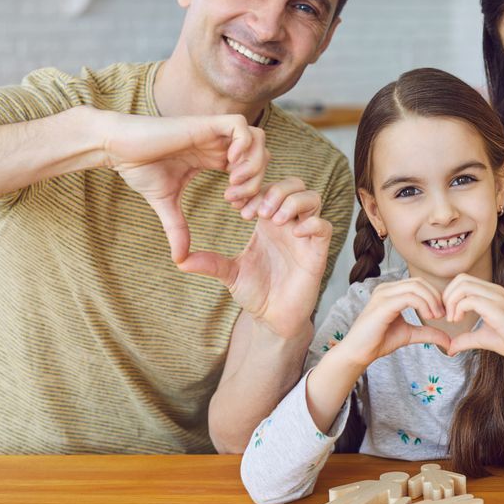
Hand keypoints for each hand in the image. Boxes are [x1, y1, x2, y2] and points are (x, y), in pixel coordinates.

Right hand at [102, 112, 267, 262]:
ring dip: (253, 164)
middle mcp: (219, 144)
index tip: (238, 210)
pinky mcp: (205, 124)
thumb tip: (179, 260)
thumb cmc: (139, 167)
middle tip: (237, 200)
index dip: (254, 191)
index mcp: (215, 158)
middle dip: (258, 181)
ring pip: (258, 139)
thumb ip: (177, 228)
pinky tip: (228, 166)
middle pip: (263, 155)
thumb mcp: (165, 203)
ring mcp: (214, 132)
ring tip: (234, 184)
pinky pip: (241, 127)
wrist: (117, 146)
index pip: (253, 170)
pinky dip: (243, 146)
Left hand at [177, 178, 328, 338]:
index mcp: (268, 223)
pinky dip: (311, 223)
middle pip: (294, 184)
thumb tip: (179, 259)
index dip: (252, 188)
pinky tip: (294, 233)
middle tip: (255, 211)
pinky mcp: (317, 253)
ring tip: (273, 219)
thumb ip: (209, 263)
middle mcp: (289, 225)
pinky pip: (324, 226)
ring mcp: (305, 237)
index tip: (232, 202)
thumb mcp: (229, 274)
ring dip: (292, 201)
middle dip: (275, 189)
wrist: (273, 319)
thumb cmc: (256, 293)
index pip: (268, 187)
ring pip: (312, 197)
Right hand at [336, 279, 450, 367]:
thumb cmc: (379, 341)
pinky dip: (423, 305)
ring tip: (436, 317)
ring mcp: (383, 294)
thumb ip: (427, 333)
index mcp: (391, 292)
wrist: (359, 352)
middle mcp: (386, 288)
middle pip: (419, 282)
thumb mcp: (409, 334)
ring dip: (431, 301)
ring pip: (416, 287)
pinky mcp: (383, 305)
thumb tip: (448, 339)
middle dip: (435, 297)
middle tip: (442, 314)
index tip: (442, 313)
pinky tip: (428, 317)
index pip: (419, 283)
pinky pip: (409, 297)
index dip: (434, 295)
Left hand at [443, 273, 503, 365]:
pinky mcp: (499, 309)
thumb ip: (466, 339)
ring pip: (464, 285)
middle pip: (461, 279)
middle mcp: (495, 291)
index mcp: (493, 293)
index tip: (449, 315)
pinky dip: (458, 309)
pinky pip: (471, 300)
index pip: (463, 280)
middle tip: (448, 316)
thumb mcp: (484, 338)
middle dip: (447, 296)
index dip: (450, 295)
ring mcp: (498, 298)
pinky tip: (459, 322)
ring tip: (454, 320)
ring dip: (451, 302)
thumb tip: (449, 348)